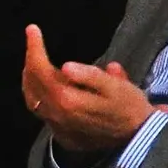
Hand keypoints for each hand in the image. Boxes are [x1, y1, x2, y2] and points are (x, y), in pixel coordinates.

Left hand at [21, 25, 155, 162]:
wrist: (138, 138)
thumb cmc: (129, 106)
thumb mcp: (117, 87)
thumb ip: (90, 75)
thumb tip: (65, 66)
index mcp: (68, 100)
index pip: (41, 71)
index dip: (34, 49)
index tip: (32, 29)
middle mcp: (57, 114)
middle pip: (33, 85)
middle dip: (30, 61)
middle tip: (33, 42)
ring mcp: (57, 126)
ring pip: (32, 100)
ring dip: (29, 78)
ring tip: (33, 61)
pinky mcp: (61, 132)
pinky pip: (40, 111)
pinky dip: (36, 94)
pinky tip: (43, 87)